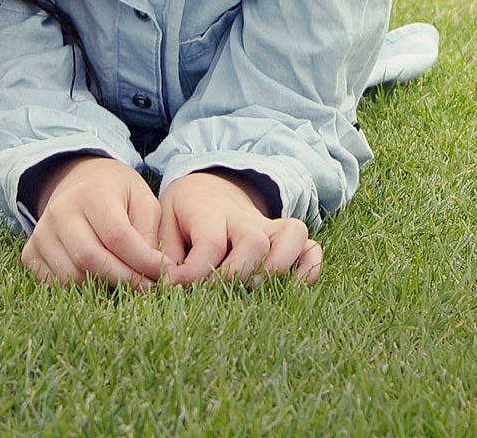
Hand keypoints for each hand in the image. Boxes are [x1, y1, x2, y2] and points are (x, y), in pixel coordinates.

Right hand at [20, 156, 169, 288]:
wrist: (79, 181)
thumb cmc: (117, 193)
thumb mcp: (142, 199)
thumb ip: (149, 232)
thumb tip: (154, 270)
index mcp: (91, 193)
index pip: (117, 236)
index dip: (142, 261)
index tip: (164, 273)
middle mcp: (59, 212)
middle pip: (90, 259)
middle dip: (124, 279)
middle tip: (148, 287)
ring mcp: (41, 233)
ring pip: (72, 276)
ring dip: (103, 287)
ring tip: (125, 282)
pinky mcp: (31, 252)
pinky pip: (53, 283)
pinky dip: (78, 289)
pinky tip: (98, 280)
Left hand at [157, 170, 321, 286]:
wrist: (209, 186)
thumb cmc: (185, 212)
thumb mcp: (164, 222)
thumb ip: (164, 253)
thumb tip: (167, 285)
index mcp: (209, 210)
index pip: (210, 242)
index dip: (194, 272)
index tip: (176, 286)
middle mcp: (245, 217)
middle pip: (254, 241)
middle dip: (238, 274)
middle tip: (219, 290)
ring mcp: (271, 226)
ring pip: (292, 237)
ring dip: (278, 269)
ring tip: (256, 288)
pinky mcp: (288, 237)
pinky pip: (312, 249)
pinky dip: (309, 270)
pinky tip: (291, 289)